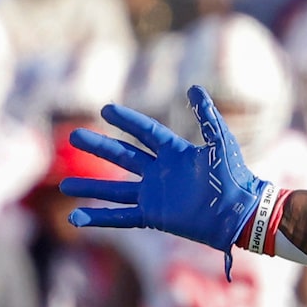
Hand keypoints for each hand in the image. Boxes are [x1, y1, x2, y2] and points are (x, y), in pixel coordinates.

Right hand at [62, 91, 269, 274]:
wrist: (240, 212)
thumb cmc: (234, 176)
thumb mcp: (220, 141)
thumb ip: (207, 116)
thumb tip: (194, 87)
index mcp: (175, 152)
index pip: (145, 132)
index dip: (127, 120)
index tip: (106, 109)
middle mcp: (161, 172)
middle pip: (123, 155)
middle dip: (99, 146)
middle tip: (73, 136)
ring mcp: (155, 195)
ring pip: (115, 189)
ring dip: (91, 186)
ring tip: (65, 185)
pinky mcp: (153, 215)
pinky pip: (121, 217)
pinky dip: (99, 218)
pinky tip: (76, 217)